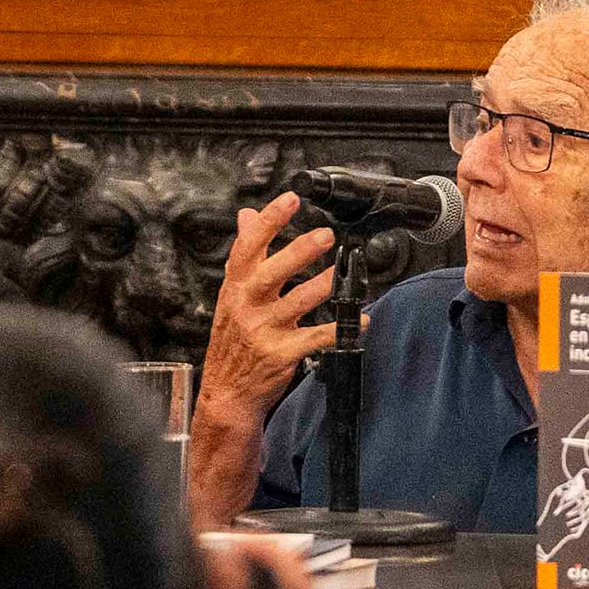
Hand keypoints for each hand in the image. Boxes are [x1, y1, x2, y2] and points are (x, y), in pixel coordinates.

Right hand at [198, 193, 336, 427]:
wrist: (227, 389)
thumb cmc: (233, 338)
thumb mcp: (232, 293)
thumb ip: (244, 254)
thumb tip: (247, 214)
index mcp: (235, 286)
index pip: (247, 247)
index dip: (268, 221)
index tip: (291, 199)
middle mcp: (246, 306)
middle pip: (270, 273)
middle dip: (297, 253)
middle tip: (325, 235)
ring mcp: (262, 331)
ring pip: (295, 304)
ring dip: (321, 287)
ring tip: (342, 273)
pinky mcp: (280, 354)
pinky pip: (314, 339)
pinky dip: (338, 329)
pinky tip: (361, 320)